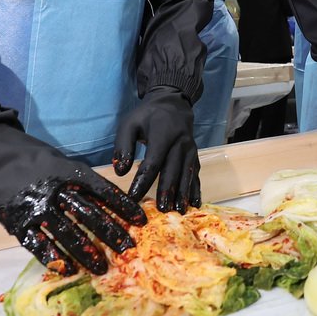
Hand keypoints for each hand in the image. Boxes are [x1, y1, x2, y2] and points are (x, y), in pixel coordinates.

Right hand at [0, 124, 146, 276]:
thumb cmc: (27, 156)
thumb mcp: (57, 160)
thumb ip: (75, 179)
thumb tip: (101, 200)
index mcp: (69, 171)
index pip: (103, 190)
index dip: (123, 206)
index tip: (140, 221)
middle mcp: (56, 189)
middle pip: (90, 214)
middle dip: (111, 233)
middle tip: (128, 249)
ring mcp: (36, 206)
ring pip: (67, 233)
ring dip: (87, 252)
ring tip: (102, 268)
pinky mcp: (16, 221)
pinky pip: (38, 244)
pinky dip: (54, 258)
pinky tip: (68, 270)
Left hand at [113, 87, 200, 214]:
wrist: (174, 103)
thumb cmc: (148, 116)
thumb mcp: (130, 123)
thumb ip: (123, 146)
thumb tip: (121, 172)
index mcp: (163, 133)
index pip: (153, 160)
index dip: (143, 180)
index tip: (134, 196)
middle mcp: (180, 142)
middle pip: (173, 169)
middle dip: (167, 190)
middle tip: (161, 210)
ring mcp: (190, 149)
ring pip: (187, 173)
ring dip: (183, 193)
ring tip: (178, 211)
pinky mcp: (195, 155)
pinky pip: (195, 173)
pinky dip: (195, 189)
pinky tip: (193, 203)